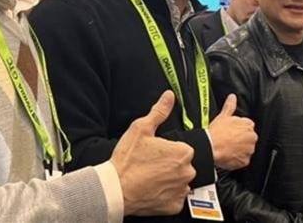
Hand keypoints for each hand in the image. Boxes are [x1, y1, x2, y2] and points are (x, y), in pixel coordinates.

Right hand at [111, 91, 195, 215]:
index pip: (183, 149)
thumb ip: (159, 112)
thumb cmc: (127, 160)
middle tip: (152, 165)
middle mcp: (187, 171)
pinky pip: (175, 198)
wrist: (115, 189)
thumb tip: (169, 96)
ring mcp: (181, 190)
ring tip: (151, 177)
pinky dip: (166, 195)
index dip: (169, 150)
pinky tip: (153, 189)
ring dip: (170, 180)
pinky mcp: (174, 206)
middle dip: (171, 165)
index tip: (156, 153)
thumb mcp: (141, 129)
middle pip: (184, 165)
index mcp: (183, 152)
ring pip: (180, 182)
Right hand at [207, 94, 257, 169]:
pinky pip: (243, 160)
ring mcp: (249, 149)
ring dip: (239, 150)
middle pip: (248, 139)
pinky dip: (237, 159)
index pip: (247, 127)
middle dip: (240, 140)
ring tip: (228, 148)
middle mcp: (251, 137)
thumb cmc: (217, 132)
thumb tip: (232, 97)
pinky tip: (229, 155)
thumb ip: (230, 106)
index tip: (232, 132)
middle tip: (229, 141)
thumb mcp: (223, 116)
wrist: (211, 147)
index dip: (238, 130)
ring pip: (246, 150)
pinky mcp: (245, 161)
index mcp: (248, 125)